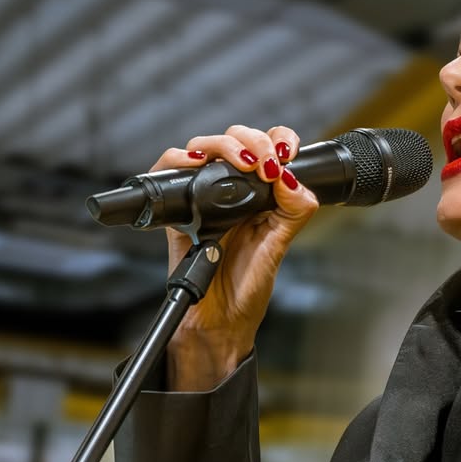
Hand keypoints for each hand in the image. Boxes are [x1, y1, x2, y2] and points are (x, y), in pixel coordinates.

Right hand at [151, 125, 318, 389]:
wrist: (217, 322)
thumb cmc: (245, 290)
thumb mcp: (278, 250)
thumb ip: (292, 214)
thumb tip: (292, 180)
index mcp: (260, 197)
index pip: (268, 149)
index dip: (278, 139)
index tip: (285, 151)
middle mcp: (231, 192)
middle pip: (234, 139)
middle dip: (251, 140)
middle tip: (264, 162)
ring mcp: (202, 198)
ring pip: (203, 147)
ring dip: (222, 145)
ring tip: (241, 162)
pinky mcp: (177, 210)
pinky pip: (167, 171)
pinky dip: (177, 159)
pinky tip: (196, 164)